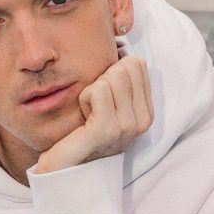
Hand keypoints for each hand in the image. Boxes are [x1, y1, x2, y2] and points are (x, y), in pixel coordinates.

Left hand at [36, 55, 153, 173]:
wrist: (67, 168)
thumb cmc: (82, 131)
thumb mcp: (108, 104)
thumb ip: (120, 80)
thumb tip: (120, 45)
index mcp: (146, 112)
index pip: (137, 64)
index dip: (112, 70)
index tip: (103, 96)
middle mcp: (141, 120)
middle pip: (126, 66)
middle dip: (103, 77)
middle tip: (94, 104)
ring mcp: (126, 126)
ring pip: (112, 76)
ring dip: (92, 89)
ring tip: (89, 112)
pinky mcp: (107, 129)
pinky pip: (97, 90)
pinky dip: (84, 98)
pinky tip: (83, 117)